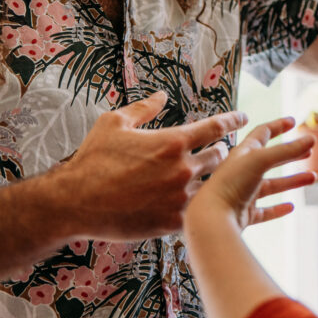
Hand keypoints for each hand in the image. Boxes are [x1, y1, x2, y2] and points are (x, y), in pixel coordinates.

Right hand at [51, 91, 247, 240]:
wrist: (75, 202)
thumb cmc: (93, 160)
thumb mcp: (114, 123)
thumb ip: (143, 108)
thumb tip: (160, 95)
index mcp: (172, 141)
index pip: (214, 127)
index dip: (232, 120)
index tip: (243, 118)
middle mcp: (182, 168)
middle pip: (218, 157)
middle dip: (219, 153)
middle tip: (217, 152)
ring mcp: (179, 197)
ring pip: (210, 186)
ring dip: (210, 180)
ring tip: (206, 179)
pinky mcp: (172, 222)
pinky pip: (197, 211)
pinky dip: (197, 205)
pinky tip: (196, 204)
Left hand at [186, 117, 315, 230]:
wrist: (211, 218)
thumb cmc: (230, 183)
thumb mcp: (261, 160)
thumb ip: (286, 150)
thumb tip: (311, 139)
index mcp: (242, 154)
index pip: (262, 133)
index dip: (278, 126)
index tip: (293, 121)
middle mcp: (242, 172)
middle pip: (270, 159)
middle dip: (290, 154)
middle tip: (308, 151)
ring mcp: (243, 194)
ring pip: (272, 185)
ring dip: (291, 181)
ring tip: (312, 178)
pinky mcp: (244, 214)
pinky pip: (264, 211)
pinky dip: (277, 209)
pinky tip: (290, 207)